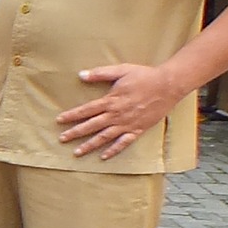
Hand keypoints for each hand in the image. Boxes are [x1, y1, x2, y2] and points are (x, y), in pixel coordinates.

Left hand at [59, 63, 183, 159]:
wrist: (168, 85)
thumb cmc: (144, 76)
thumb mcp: (121, 70)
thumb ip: (100, 73)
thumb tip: (81, 74)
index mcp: (111, 100)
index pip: (86, 110)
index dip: (71, 116)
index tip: (59, 121)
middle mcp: (117, 115)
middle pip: (91, 126)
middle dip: (75, 133)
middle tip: (61, 139)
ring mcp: (127, 124)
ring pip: (104, 137)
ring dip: (89, 145)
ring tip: (77, 152)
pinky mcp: (138, 129)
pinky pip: (124, 143)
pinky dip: (113, 151)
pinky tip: (104, 157)